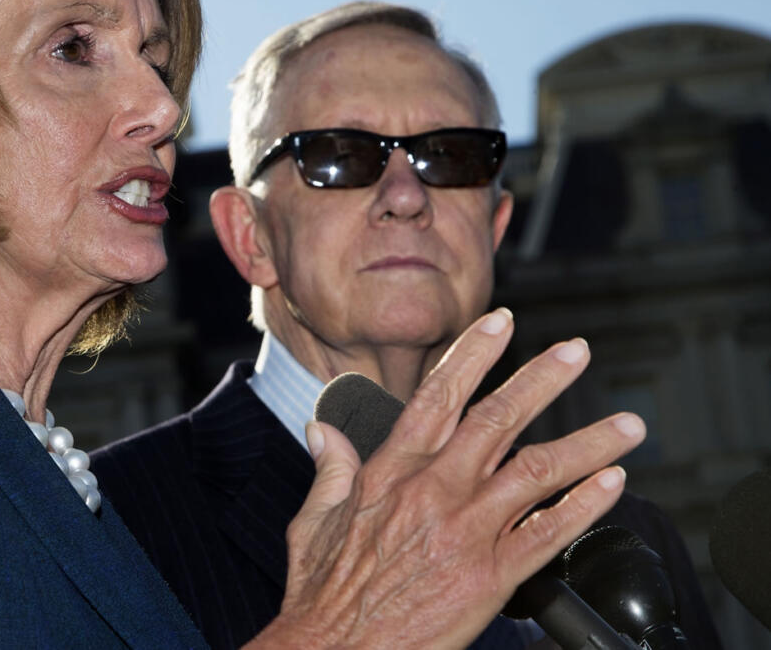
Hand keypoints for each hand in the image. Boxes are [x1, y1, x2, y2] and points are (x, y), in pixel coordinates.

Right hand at [246, 308, 645, 649]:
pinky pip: (547, 534)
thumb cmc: (323, 592)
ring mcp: (465, 532)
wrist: (336, 649)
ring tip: (627, 425)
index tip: (499, 323)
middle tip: (576, 352)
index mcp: (390, 472)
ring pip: (536, 472)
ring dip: (588, 443)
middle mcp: (432, 492)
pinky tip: (611, 485)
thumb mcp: (313, 519)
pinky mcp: (489, 577)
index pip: (438, 396)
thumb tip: (323, 430)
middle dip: (542, 380)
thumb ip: (329, 468)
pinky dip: (583, 506)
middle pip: (497, 420)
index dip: (472, 354)